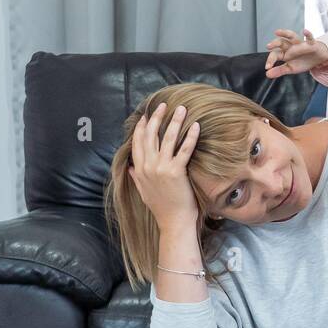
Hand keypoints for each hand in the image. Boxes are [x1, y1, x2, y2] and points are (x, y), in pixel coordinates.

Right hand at [128, 102, 200, 230]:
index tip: (147, 115)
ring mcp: (162, 168)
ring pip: (167, 138)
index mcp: (140, 170)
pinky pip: (184, 150)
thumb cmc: (161, 208)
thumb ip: (137, 177)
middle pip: (150, 135)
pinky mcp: (177, 172)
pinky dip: (190, 136)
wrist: (173, 222)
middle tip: (163, 105)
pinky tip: (196, 126)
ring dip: (174, 121)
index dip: (142, 127)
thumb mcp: (143, 192)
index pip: (138, 142)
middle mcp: (148, 167)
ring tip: (181, 109)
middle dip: (156, 117)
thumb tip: (131, 167)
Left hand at [265, 28, 327, 77]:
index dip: (270, 60)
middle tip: (268, 46)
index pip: (275, 54)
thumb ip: (279, 71)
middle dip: (275, 43)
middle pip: (281, 42)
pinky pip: (310, 38)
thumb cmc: (303, 61)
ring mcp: (300, 44)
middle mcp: (291, 46)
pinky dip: (308, 34)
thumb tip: (267, 74)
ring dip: (285, 33)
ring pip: (292, 36)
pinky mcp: (311, 43)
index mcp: (285, 52)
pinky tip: (305, 31)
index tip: (267, 67)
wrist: (317, 59)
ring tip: (278, 32)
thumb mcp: (291, 68)